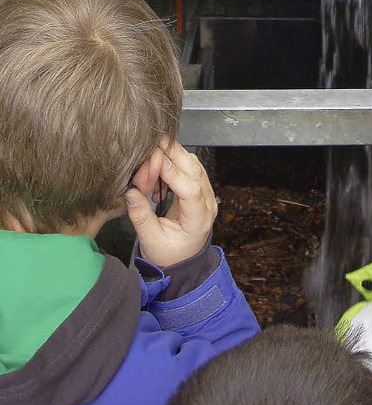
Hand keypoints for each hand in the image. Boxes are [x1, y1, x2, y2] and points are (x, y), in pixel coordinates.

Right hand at [124, 139, 217, 267]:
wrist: (182, 260)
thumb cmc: (168, 254)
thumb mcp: (151, 241)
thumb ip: (141, 217)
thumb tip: (130, 193)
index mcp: (198, 220)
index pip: (191, 191)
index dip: (174, 173)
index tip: (157, 160)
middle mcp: (207, 204)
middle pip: (196, 171)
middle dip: (175, 155)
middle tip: (154, 144)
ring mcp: (207, 194)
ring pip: (195, 165)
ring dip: (174, 156)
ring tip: (152, 159)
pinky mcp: (200, 188)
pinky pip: (191, 168)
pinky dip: (175, 163)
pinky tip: (159, 170)